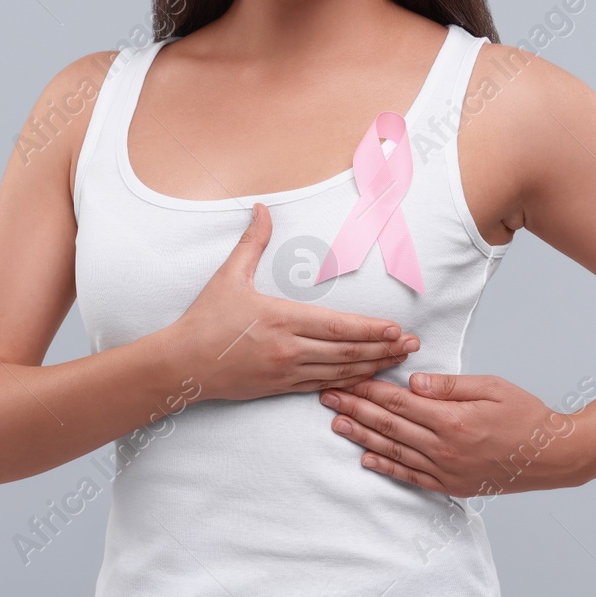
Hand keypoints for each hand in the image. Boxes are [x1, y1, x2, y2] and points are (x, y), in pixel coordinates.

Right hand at [156, 203, 420, 403]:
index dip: (370, 330)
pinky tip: (366, 378)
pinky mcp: (281, 388)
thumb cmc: (205, 319)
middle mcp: (289, 349)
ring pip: (341, 373)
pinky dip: (349, 383)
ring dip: (373, 367)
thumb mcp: (229, 276)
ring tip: (398, 361)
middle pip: (347, 353)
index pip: (337, 327)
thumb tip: (262, 208)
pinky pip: (324, 386)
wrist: (183, 363)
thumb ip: (252, 242)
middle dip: (384, 349)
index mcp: (281, 319)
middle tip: (412, 345)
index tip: (396, 328)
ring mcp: (287, 372)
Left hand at [318, 372, 588, 495]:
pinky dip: (387, 467)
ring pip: (393, 450)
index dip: (368, 389)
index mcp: (451, 419)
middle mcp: (444, 447)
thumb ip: (449, 385)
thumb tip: (414, 380)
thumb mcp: (490, 387)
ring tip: (336, 424)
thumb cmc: (525, 415)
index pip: (398, 401)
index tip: (346, 379)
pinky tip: (367, 458)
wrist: (552, 456)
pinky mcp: (451, 484)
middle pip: (388, 424)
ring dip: (361, 436)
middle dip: (354, 409)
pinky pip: (411, 476)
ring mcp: (446, 469)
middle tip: (327, 397)